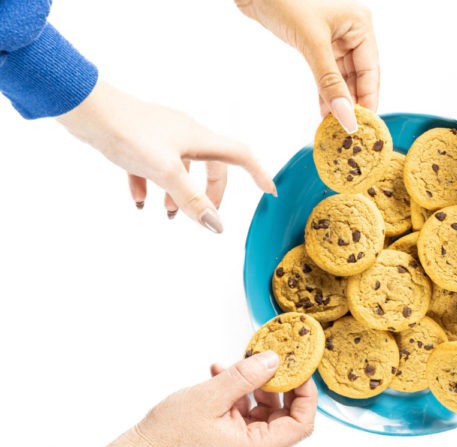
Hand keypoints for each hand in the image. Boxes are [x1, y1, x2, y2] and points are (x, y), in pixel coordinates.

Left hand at [56, 81, 274, 231]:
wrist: (85, 108)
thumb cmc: (128, 132)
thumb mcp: (166, 171)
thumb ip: (192, 199)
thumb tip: (217, 226)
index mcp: (200, 138)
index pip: (241, 156)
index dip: (258, 173)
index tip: (269, 192)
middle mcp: (186, 135)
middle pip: (212, 167)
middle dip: (210, 195)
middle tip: (204, 217)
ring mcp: (162, 137)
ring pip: (182, 169)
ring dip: (178, 194)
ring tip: (166, 214)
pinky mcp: (139, 140)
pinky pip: (153, 166)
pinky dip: (150, 185)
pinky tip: (138, 201)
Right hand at [75, 351, 316, 446]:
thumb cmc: (168, 435)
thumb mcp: (210, 397)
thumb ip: (246, 377)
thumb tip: (275, 361)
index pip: (301, 424)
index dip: (306, 395)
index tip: (299, 369)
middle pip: (284, 417)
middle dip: (277, 385)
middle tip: (270, 359)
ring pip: (263, 414)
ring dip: (253, 387)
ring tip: (233, 367)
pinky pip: (245, 418)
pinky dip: (237, 397)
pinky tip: (220, 375)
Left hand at [236, 0, 378, 132]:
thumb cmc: (285, 0)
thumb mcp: (312, 43)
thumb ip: (329, 82)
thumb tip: (345, 116)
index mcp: (360, 24)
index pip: (370, 70)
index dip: (368, 100)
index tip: (364, 126)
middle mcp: (352, 31)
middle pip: (359, 77)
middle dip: (353, 104)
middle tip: (349, 131)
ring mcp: (335, 38)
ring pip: (343, 78)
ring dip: (339, 102)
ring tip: (336, 127)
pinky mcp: (318, 44)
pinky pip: (328, 74)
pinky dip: (327, 92)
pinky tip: (326, 112)